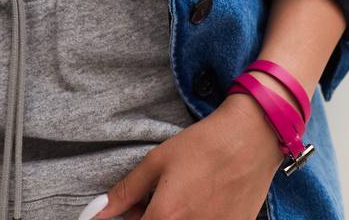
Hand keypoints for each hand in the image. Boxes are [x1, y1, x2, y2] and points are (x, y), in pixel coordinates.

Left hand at [92, 93, 284, 218]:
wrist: (251, 138)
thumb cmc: (204, 145)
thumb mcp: (158, 160)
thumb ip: (126, 191)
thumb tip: (97, 213)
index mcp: (166, 217)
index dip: (131, 218)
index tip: (135, 209)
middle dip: (150, 218)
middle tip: (157, 199)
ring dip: (173, 217)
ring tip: (182, 197)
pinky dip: (198, 216)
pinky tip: (203, 200)